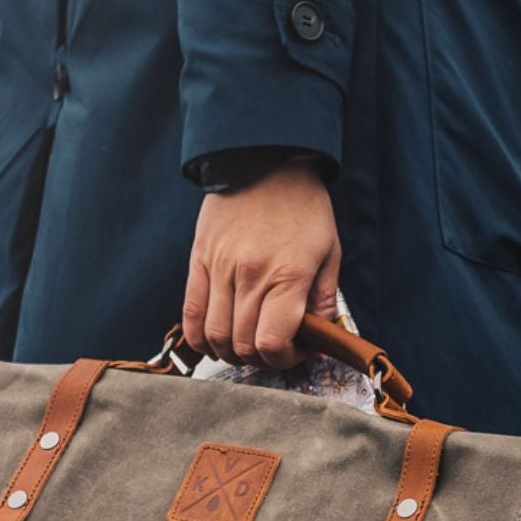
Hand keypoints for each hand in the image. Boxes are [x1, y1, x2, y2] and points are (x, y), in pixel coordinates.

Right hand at [182, 166, 340, 367]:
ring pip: (214, 335)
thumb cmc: (304, 207)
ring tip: (246, 346)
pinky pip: (189, 313)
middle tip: (274, 350)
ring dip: (230, 353)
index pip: (272, 342)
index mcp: (288, 276)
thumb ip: (324, 300)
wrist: (266, 160)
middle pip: (243, 345)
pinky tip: (215, 340)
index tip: (296, 352)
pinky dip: (200, 337)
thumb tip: (320, 338)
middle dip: (261, 360)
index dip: (284, 360)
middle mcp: (250, 275)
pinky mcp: (199, 260)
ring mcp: (220, 268)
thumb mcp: (330, 252)